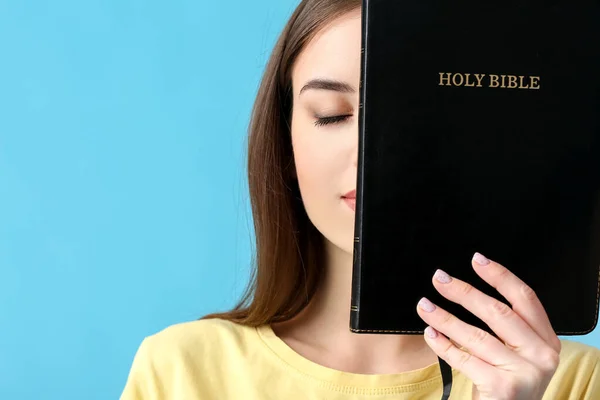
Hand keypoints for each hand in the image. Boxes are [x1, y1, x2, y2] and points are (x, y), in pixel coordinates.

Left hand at [415, 252, 560, 399]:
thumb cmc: (507, 383)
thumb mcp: (517, 353)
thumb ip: (506, 326)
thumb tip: (467, 289)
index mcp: (547, 340)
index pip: (525, 298)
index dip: (500, 275)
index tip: (476, 259)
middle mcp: (542, 356)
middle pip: (498, 312)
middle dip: (464, 292)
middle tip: (439, 278)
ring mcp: (524, 373)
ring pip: (476, 335)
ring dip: (444, 317)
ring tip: (424, 306)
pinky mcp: (503, 388)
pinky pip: (463, 359)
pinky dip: (442, 345)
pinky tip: (430, 334)